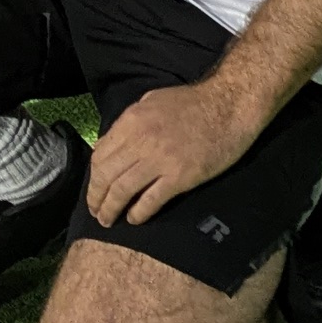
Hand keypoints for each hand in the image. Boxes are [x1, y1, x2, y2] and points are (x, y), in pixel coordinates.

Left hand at [88, 76, 272, 226]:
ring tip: (108, 220)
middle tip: (96, 212)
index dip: (93, 177)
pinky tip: (134, 219)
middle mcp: (140, 140)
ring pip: (122, 190)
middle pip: (106, 175)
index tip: (95, 189)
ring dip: (111, 209)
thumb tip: (113, 145)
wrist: (228, 105)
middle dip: (96, 198)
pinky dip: (138, 213)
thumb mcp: (152, 102)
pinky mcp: (180, 176)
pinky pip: (150, 200)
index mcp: (131, 121)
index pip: (99, 155)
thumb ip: (130, 123)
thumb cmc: (193, 102)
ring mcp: (159, 160)